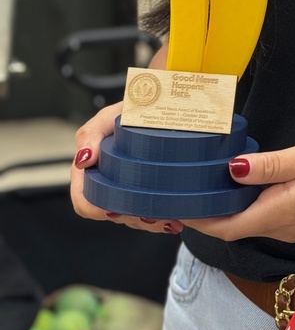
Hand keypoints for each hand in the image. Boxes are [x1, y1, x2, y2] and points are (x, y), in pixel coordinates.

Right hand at [70, 101, 182, 235]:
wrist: (160, 106)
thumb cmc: (131, 111)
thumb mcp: (110, 115)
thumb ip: (91, 133)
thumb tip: (83, 160)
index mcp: (92, 169)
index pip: (83, 200)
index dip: (94, 208)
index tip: (112, 210)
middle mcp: (107, 183)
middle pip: (112, 214)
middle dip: (132, 219)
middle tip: (152, 217)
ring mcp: (127, 190)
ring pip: (133, 218)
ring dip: (150, 222)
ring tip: (169, 219)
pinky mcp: (147, 193)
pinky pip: (150, 214)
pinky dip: (162, 219)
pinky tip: (176, 218)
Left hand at [183, 137, 294, 242]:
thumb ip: (272, 166)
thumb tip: (232, 170)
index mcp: (279, 213)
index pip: (225, 227)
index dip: (196, 218)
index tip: (172, 201)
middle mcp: (281, 227)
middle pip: (232, 225)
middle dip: (205, 208)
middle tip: (182, 178)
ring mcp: (292, 226)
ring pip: (248, 219)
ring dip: (225, 204)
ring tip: (204, 174)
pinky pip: (264, 214)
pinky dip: (245, 201)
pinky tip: (242, 178)